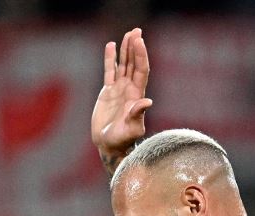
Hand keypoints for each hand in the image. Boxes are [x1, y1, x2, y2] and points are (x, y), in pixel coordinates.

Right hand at [92, 28, 151, 170]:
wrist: (109, 146)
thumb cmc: (122, 140)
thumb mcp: (132, 129)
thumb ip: (138, 116)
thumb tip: (147, 101)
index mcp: (137, 95)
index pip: (141, 70)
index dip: (141, 55)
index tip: (139, 41)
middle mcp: (130, 89)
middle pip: (134, 63)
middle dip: (135, 47)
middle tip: (136, 31)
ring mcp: (119, 89)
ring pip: (123, 64)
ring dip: (126, 49)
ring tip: (128, 34)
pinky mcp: (107, 92)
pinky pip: (109, 71)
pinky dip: (110, 59)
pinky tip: (111, 46)